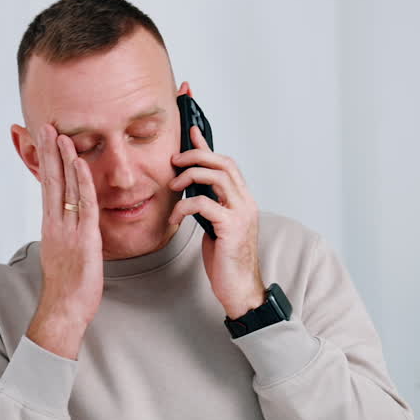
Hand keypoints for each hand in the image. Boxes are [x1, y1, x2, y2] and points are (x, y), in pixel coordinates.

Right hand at [27, 123, 102, 358]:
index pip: (48, 186)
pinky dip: (82, 182)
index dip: (47, 162)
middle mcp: (55, 223)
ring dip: (64, 159)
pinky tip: (80, 164)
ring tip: (61, 135)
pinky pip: (84, 204)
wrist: (63, 309)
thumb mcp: (65, 254)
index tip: (45, 141)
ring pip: (65, 187)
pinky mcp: (84, 238)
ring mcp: (67, 229)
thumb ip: (69, 235)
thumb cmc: (67, 288)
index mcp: (51, 226)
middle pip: (51, 180)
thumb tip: (73, 225)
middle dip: (48, 152)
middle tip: (46, 126)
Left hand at [167, 124, 264, 318]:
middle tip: (173, 161)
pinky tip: (174, 218)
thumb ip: (208, 205)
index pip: (225, 162)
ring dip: (189, 176)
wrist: (240, 290)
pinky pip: (204, 204)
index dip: (206, 145)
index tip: (190, 129)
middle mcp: (246, 202)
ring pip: (216, 177)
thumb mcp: (214, 226)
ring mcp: (241, 214)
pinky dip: (184, 207)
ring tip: (173, 187)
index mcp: (242, 200)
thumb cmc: (226, 260)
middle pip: (222, 163)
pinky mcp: (231, 228)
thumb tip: (191, 188)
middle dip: (195, 155)